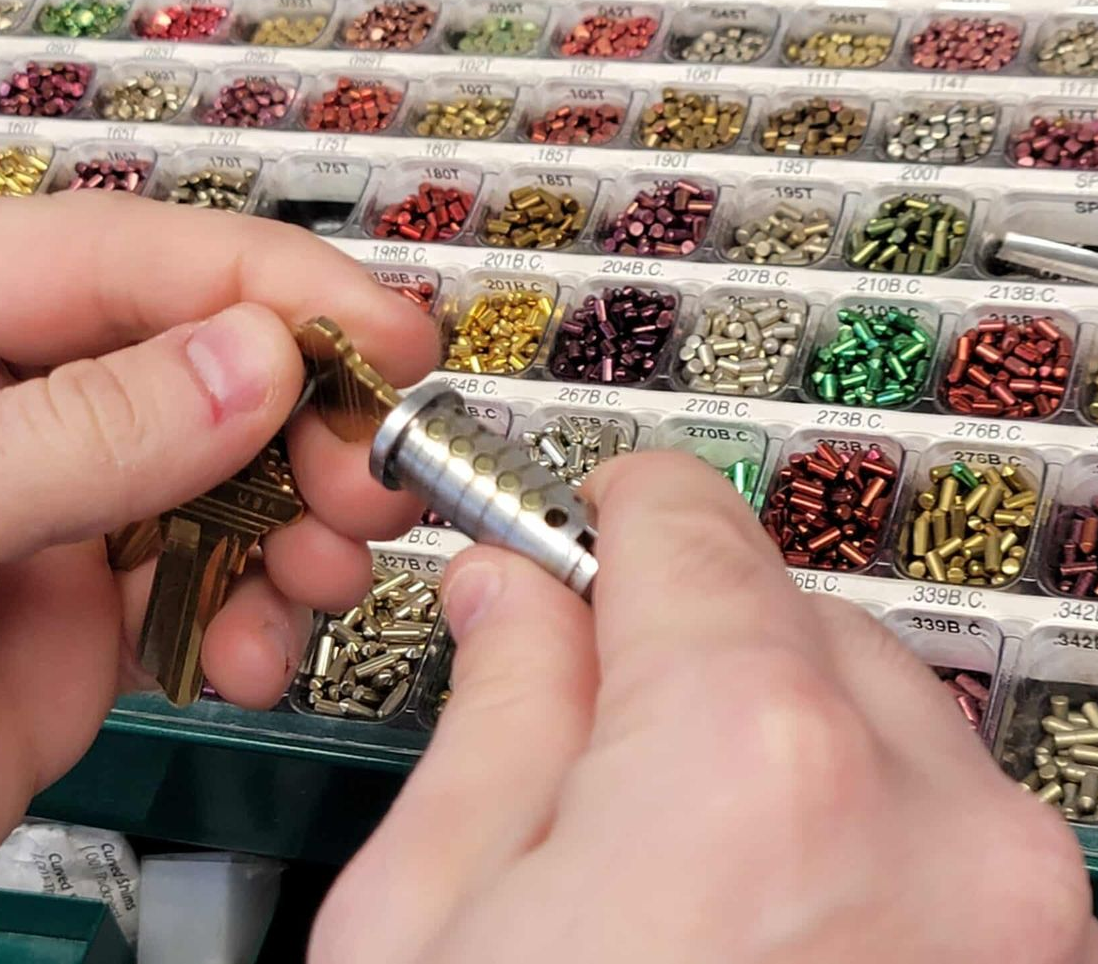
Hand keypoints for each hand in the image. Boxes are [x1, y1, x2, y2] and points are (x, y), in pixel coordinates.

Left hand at [0, 194, 435, 960]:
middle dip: (297, 415)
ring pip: (214, 471)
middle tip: (370, 471)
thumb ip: (81, 436)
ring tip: (324, 568)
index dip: (265, 285)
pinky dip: (257, 612)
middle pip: (185, 357)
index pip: (113, 255)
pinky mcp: (68, 614)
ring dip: (295, 518)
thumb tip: (252, 361)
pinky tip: (255, 651)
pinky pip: (204, 580)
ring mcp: (30, 512)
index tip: (378, 330)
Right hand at [313, 452, 1097, 963]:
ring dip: (771, 737)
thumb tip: (514, 604)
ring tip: (664, 845)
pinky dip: (846, 830)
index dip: (602, 513)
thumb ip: (491, 717)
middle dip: (683, 640)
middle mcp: (931, 825)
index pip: (683, 523)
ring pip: (878, 715)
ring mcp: (1017, 914)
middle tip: (586, 705)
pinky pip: (939, 830)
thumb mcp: (420, 924)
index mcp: (748, 768)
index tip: (571, 526)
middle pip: (789, 612)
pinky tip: (747, 910)